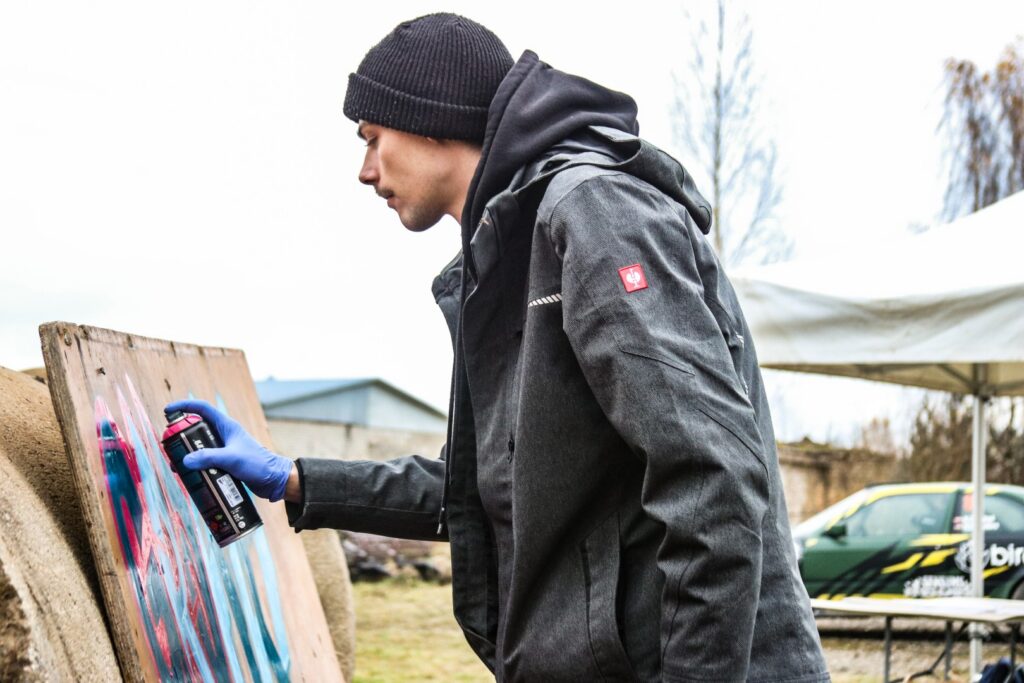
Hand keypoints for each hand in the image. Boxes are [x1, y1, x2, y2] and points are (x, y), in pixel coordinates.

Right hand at [164, 398, 292, 502]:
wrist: (274, 480)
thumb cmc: (258, 464)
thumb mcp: (232, 459)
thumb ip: (209, 458)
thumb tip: (185, 460)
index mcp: (227, 427)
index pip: (203, 409)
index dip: (185, 406)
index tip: (168, 410)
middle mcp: (224, 436)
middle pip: (197, 430)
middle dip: (181, 436)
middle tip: (169, 446)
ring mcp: (224, 449)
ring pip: (200, 448)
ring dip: (187, 454)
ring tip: (176, 465)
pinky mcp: (225, 463)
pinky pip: (206, 462)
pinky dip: (196, 467)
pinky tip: (189, 476)